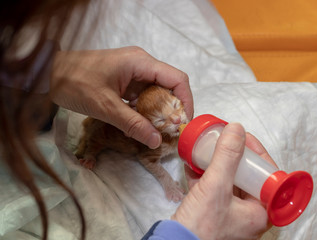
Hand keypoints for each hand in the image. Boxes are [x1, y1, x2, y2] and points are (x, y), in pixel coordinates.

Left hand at [50, 46, 192, 148]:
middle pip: (170, 86)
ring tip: (161, 132)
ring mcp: (134, 73)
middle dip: (174, 109)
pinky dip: (147, 111)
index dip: (186, 101)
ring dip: (161, 112)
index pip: (177, 79)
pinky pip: (144, 96)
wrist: (48, 74)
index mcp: (140, 63)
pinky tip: (145, 125)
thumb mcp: (105, 106)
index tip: (184, 122)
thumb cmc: (75, 83)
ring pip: (158, 92)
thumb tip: (156, 141)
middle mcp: (141, 65)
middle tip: (172, 131)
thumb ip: (133, 124)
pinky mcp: (126, 82)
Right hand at [172, 123, 274, 239]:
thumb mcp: (215, 186)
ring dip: (217, 164)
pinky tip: (193, 164)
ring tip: (206, 148)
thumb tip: (237, 128)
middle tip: (223, 140)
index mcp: (260, 212)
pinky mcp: (214, 216)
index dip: (256, 152)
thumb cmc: (200, 225)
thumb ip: (227, 156)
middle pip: (247, 176)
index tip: (242, 136)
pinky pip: (214, 190)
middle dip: (232, 155)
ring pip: (229, 182)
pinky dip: (205, 176)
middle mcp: (249, 215)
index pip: (268, 174)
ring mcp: (231, 216)